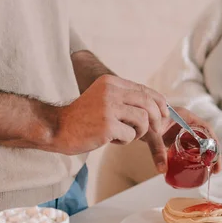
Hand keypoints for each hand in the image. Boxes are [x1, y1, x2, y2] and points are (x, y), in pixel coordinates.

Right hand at [52, 75, 167, 153]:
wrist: (56, 128)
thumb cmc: (81, 118)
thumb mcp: (103, 99)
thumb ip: (124, 99)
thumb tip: (155, 107)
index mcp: (111, 82)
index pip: (145, 90)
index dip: (159, 103)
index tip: (165, 114)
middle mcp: (111, 91)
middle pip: (149, 104)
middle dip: (157, 120)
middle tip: (154, 130)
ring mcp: (109, 107)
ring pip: (143, 120)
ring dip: (137, 132)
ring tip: (123, 134)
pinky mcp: (107, 125)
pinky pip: (130, 135)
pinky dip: (124, 140)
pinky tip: (109, 139)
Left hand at [141, 106, 221, 174]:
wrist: (135, 119)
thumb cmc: (144, 119)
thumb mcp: (152, 135)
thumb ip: (157, 150)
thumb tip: (162, 169)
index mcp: (185, 117)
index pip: (206, 128)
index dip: (214, 143)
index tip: (216, 157)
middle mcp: (186, 124)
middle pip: (205, 138)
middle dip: (212, 154)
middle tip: (216, 170)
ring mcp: (181, 132)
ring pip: (198, 144)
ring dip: (204, 157)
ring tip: (209, 172)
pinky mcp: (175, 140)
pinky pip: (188, 149)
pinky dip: (193, 158)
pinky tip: (194, 169)